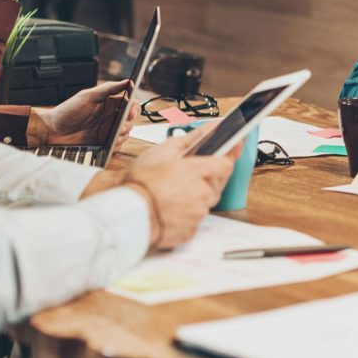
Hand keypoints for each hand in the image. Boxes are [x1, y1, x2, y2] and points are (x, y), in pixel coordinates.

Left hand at [37, 80, 131, 145]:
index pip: (130, 103)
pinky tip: (112, 143)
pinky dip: (118, 144)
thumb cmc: (67, 111)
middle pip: (130, 119)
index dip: (134, 107)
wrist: (52, 130)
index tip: (131, 111)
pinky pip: (118, 144)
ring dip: (124, 134)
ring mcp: (108, 129)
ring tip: (115, 135)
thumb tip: (127, 81)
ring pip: (126, 132)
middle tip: (122, 126)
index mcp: (109, 103)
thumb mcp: (87, 96)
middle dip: (130, 123)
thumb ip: (108, 88)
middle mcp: (111, 116)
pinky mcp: (104, 142)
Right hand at [124, 124, 237, 249]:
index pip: (226, 164)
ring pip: (205, 203)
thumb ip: (191, 138)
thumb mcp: (163, 151)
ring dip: (195, 198)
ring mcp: (198, 214)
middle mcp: (203, 193)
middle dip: (206, 180)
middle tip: (185, 178)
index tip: (231, 151)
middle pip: (216, 184)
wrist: (127, 214)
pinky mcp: (191, 231)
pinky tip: (170, 209)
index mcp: (198, 172)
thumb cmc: (141, 182)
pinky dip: (186, 215)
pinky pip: (194, 220)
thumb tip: (211, 127)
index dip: (226, 159)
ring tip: (172, 194)